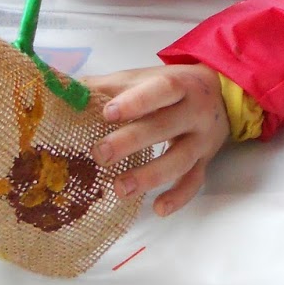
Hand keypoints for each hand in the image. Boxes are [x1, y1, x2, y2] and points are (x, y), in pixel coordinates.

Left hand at [90, 64, 229, 215]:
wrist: (223, 92)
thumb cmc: (171, 87)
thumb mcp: (144, 77)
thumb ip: (107, 85)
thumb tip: (60, 90)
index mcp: (179, 85)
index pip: (161, 90)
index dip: (136, 102)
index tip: (108, 113)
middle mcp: (194, 112)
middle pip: (166, 127)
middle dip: (132, 142)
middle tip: (100, 154)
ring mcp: (202, 139)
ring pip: (180, 159)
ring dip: (151, 175)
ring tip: (120, 189)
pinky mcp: (205, 161)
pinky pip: (194, 181)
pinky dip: (178, 197)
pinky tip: (157, 208)